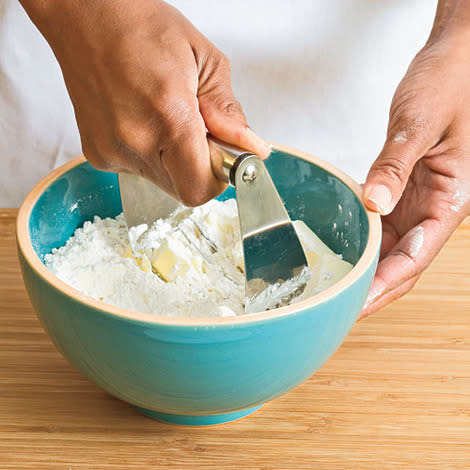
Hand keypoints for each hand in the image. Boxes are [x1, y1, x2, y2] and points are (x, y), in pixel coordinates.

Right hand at [20, 0, 269, 205]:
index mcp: (167, 117)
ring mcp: (112, 151)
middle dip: (200, 169)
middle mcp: (134, 142)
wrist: (85, 16)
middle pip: (185, 191)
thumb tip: (251, 147)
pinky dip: (153, 154)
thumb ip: (229, 112)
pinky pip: (140, 171)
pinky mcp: (98, 154)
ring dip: (176, 161)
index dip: (218, 178)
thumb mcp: (203, 60)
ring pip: (164, 183)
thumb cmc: (141, 26)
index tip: (222, 156)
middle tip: (198, 133)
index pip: (201, 187)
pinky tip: (144, 120)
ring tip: (166, 118)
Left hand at [360, 25, 469, 317]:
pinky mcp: (407, 188)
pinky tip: (345, 252)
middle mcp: (437, 207)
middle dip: (375, 288)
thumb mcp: (419, 124)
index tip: (358, 305)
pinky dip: (366, 242)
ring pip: (394, 248)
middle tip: (340, 308)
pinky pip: (385, 225)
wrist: (455, 60)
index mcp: (451, 199)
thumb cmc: (449, 83)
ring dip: (369, 270)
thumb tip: (373, 205)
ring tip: (339, 289)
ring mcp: (421, 200)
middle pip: (404, 262)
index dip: (385, 284)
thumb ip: (395, 166)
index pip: (416, 256)